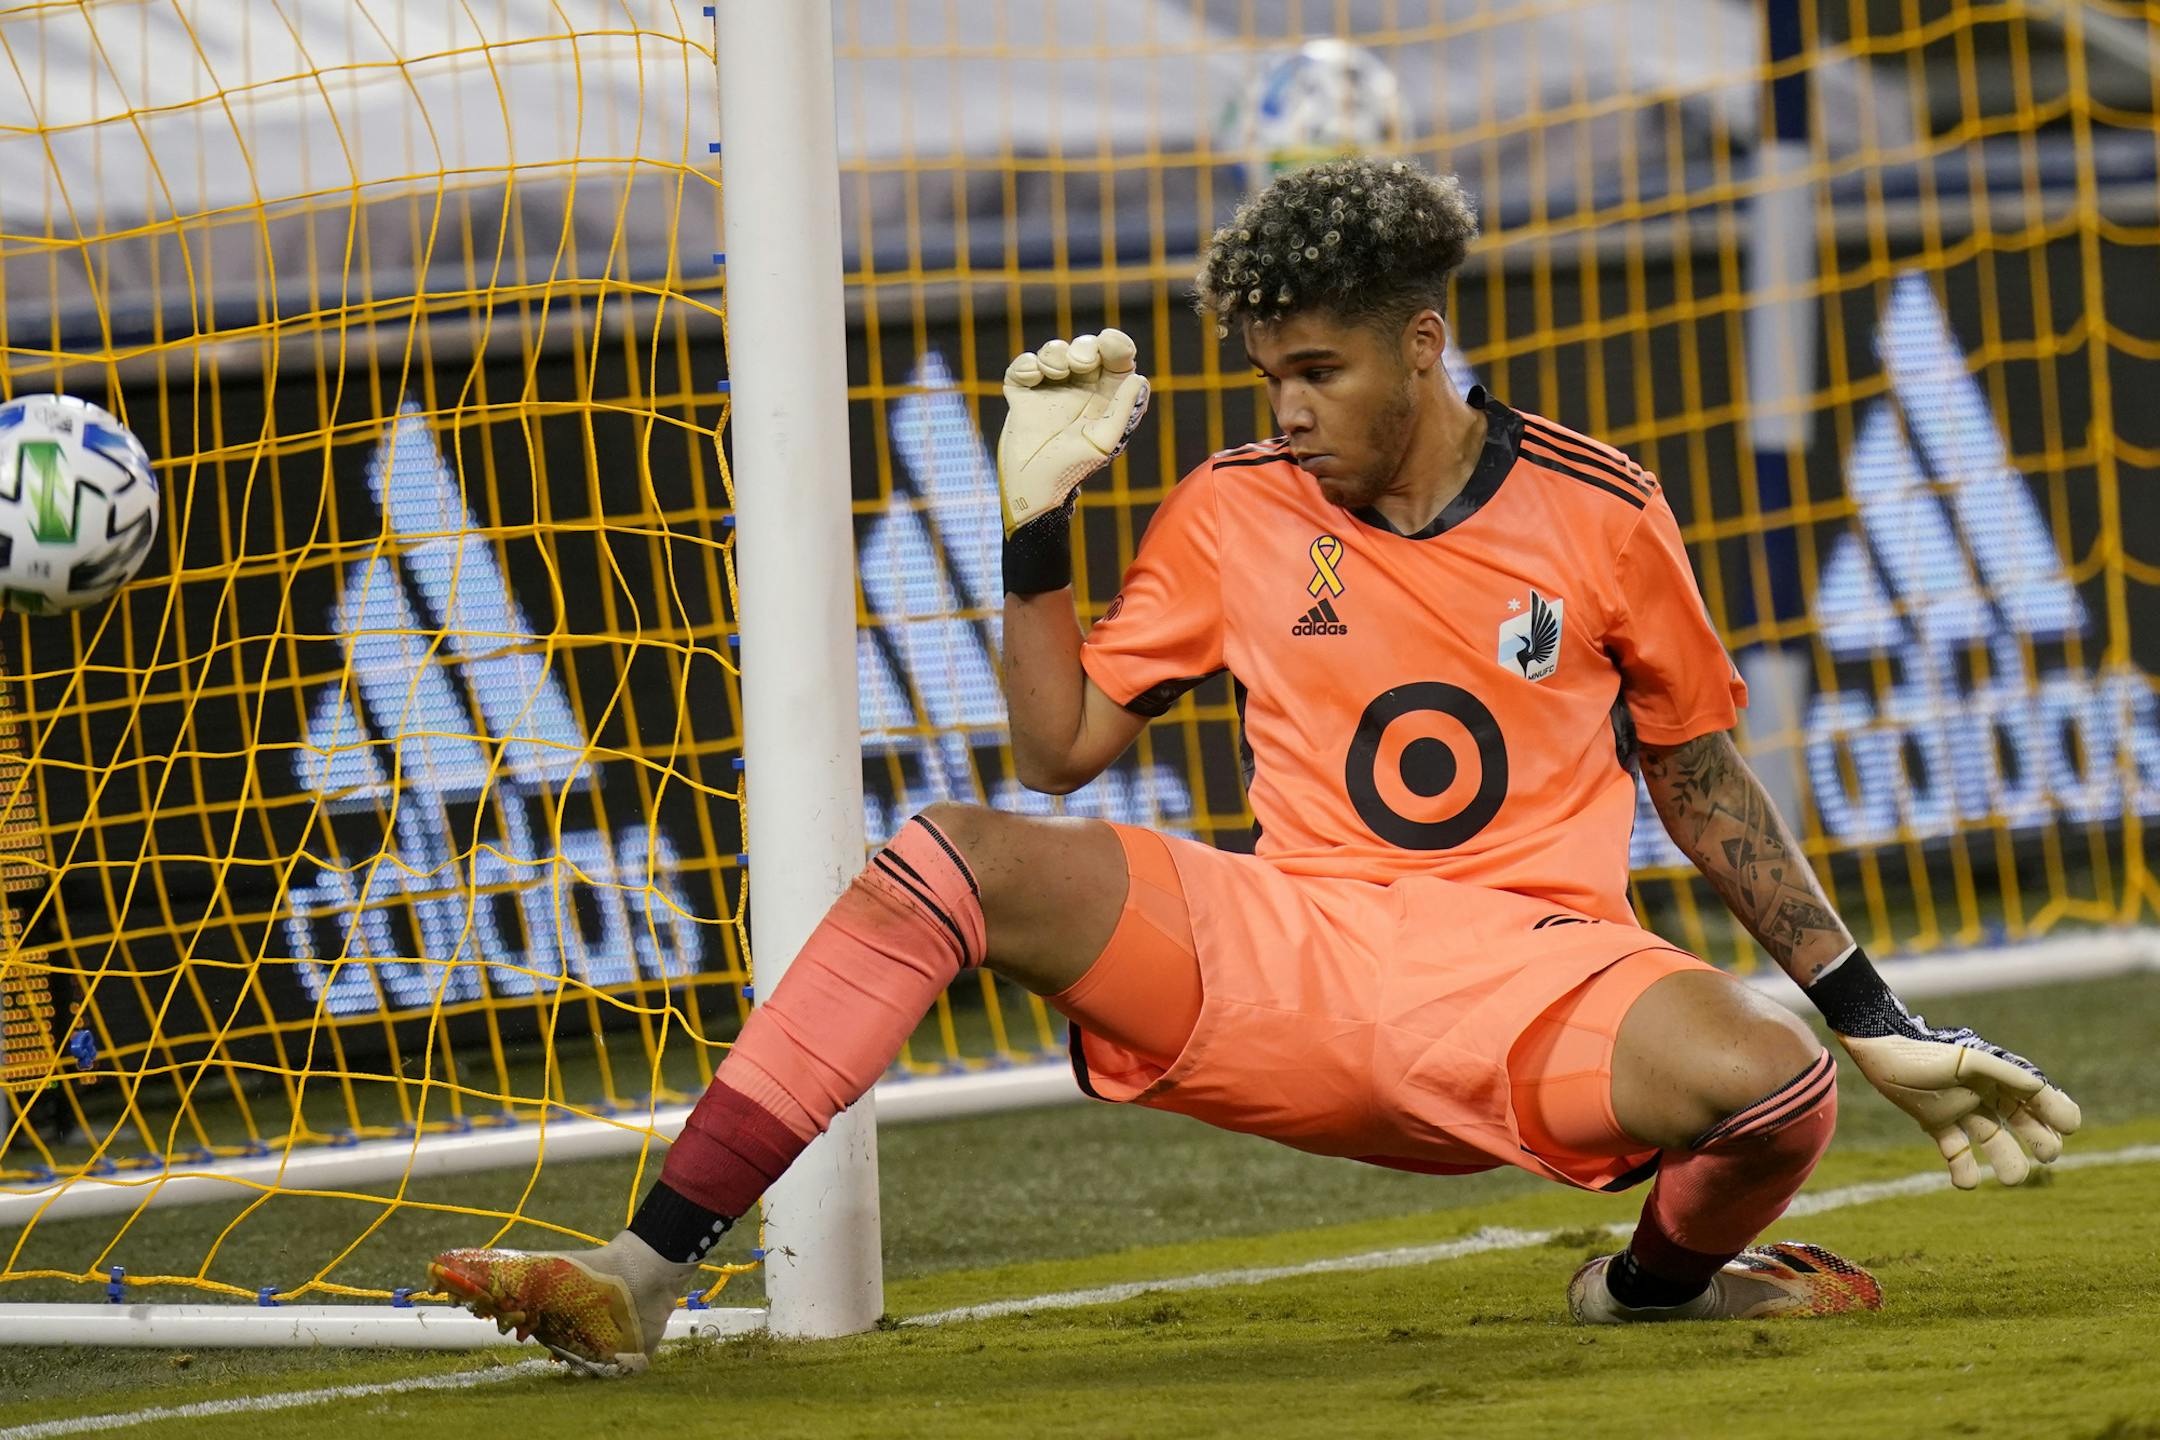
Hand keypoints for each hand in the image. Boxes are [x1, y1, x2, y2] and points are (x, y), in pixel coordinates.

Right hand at [997, 329, 1149, 537]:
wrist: (1031, 485)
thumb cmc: (1073, 467)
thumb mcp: (1104, 440)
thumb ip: (1122, 409)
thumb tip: (1139, 378)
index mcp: (1106, 397)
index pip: (1116, 359)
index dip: (1115, 344)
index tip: (1109, 343)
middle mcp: (1080, 388)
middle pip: (1086, 347)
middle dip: (1083, 347)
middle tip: (1080, 363)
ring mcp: (1050, 389)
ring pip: (1055, 351)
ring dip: (1055, 353)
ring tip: (1054, 373)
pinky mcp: (1023, 393)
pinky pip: (1024, 364)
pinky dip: (1027, 364)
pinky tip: (1032, 379)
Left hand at [1836, 1020, 2080, 1188]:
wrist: (1878, 1051)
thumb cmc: (1924, 1051)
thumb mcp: (1968, 1059)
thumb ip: (2003, 1072)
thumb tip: (2040, 1088)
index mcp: (1996, 1074)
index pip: (2035, 1096)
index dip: (2055, 1111)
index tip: (2069, 1128)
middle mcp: (1983, 1093)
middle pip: (2020, 1121)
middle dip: (2038, 1139)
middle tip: (2049, 1157)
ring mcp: (1960, 1109)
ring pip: (1991, 1140)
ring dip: (2005, 1160)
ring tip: (2012, 1179)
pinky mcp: (1935, 1122)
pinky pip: (1955, 1150)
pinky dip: (1962, 1169)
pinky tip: (1966, 1183)